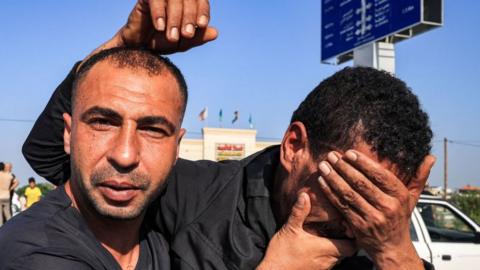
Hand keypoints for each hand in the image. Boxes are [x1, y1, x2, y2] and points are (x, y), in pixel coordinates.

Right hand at [118, 0, 217, 50]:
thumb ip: (198, 37)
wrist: (140, 46)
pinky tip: (159, 27)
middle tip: (186, 35)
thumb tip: (215, 33)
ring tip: (172, 37)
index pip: (202, 1)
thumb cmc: (164, 42)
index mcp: (190, 4)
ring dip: (175, 19)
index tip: (201, 25)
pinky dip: (159, 13)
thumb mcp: (183, 42)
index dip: (203, 11)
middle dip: (189, 18)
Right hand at [257, 193, 355, 269]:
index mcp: (326, 249)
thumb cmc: (282, 254)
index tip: (349, 226)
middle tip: (342, 228)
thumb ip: (299, 212)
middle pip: (347, 252)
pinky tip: (318, 247)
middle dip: (346, 240)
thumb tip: (305, 195)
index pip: (352, 246)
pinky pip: (328, 263)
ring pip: (338, 258)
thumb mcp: (290, 230)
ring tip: (330, 235)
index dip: (354, 236)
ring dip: (336, 248)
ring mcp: (323, 269)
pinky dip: (327, 255)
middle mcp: (329, 261)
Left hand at [317, 150, 434, 269]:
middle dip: (344, 167)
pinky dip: (330, 193)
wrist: (392, 248)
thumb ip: (419, 177)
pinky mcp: (359, 226)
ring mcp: (372, 217)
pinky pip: (342, 206)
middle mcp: (387, 207)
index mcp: (400, 196)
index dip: (363, 163)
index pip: (380, 175)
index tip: (349, 153)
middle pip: (361, 183)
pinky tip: (322, 182)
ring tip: (324, 166)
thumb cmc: (400, 219)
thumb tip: (429, 157)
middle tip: (332, 156)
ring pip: (349, 193)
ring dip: (334, 178)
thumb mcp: (412, 199)